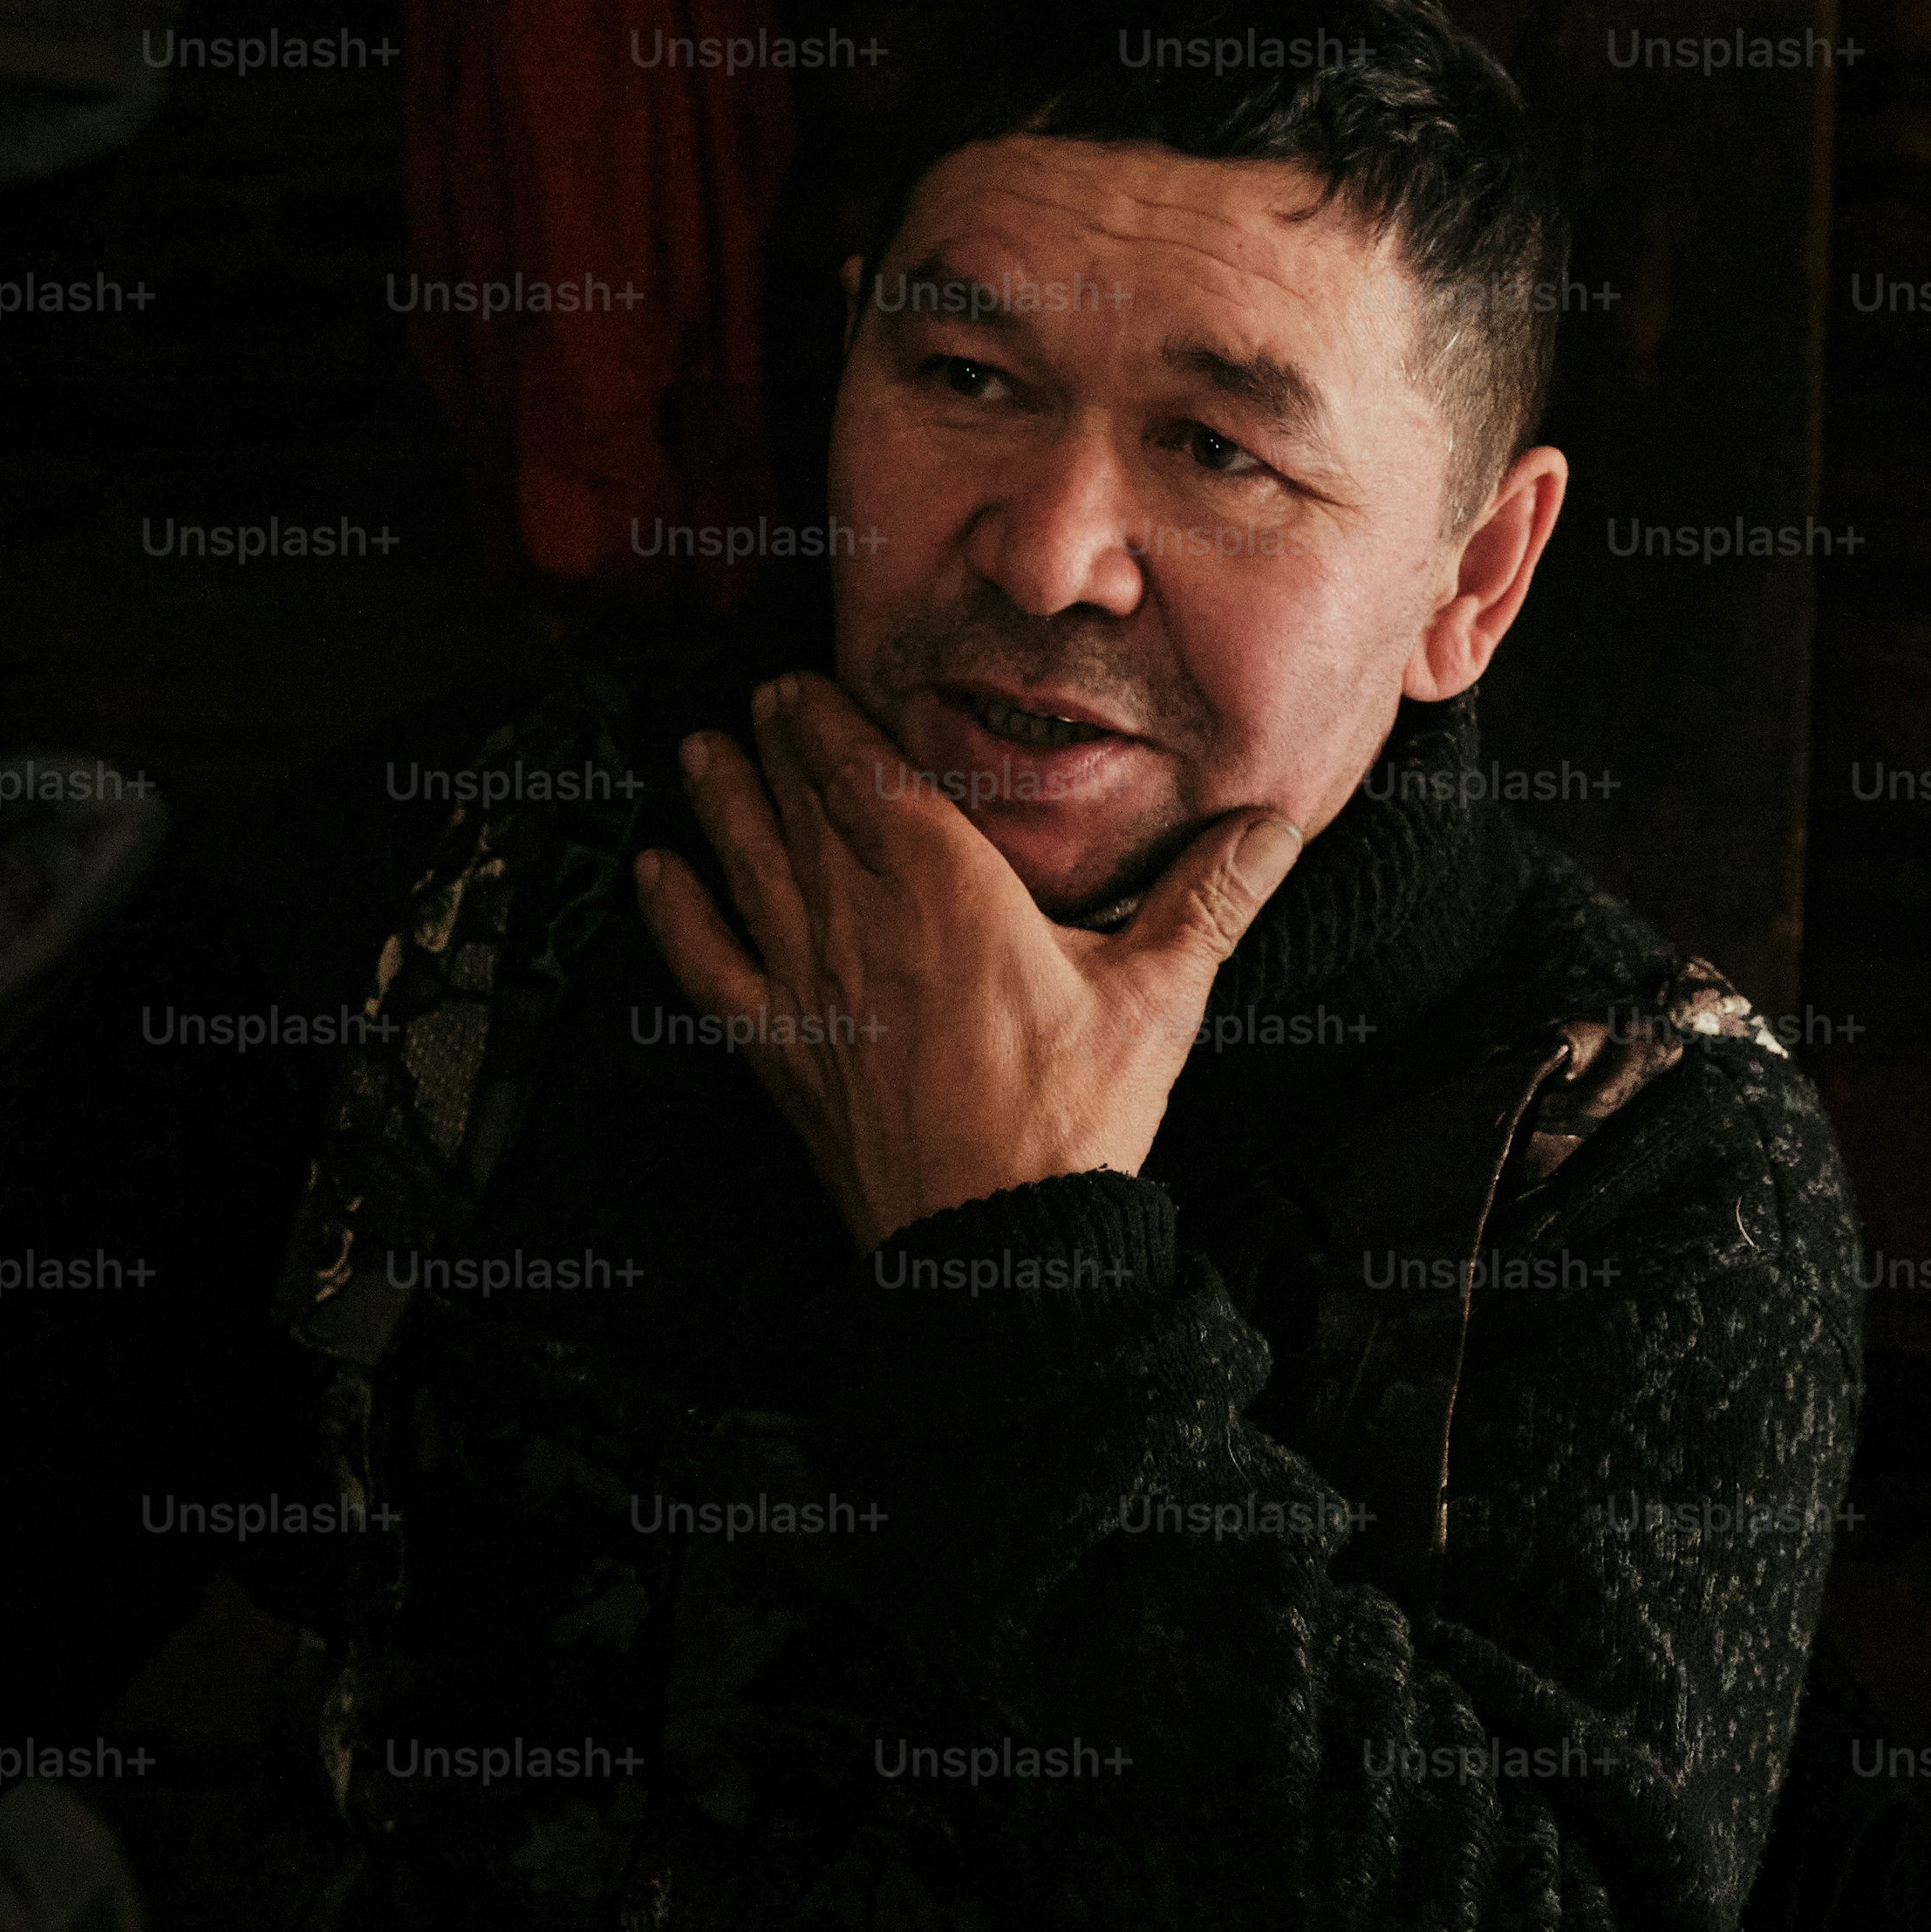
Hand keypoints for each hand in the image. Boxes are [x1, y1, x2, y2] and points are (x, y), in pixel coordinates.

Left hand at [632, 673, 1305, 1246]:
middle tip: (755, 698)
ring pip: (752, 867)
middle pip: (804, 807)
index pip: (870, 775)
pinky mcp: (784, 1051)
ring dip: (721, 803)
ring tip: (698, 752)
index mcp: (950, 888)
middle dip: (774, 746)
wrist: (999, 1247)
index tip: (802, 684)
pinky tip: (656, 874)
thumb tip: (1273, 824)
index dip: (828, 723)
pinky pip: (709, 966)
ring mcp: (813, 985)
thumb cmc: (1077, 1118)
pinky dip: (677, 913)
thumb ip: (1209, 898)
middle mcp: (865, 919)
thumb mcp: (1161, 995)